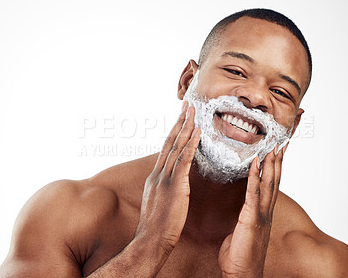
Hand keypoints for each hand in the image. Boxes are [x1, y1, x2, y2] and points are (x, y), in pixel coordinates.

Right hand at [135, 102, 200, 254]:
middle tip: (187, 105)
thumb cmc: (157, 225)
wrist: (150, 241)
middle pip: (170, 141)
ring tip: (193, 111)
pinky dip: (191, 144)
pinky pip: (184, 160)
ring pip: (176, 146)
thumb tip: (171, 181)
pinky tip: (197, 132)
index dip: (174, 132)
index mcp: (155, 177)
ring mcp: (165, 178)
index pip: (166, 149)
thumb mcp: (158, 202)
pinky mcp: (174, 186)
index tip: (181, 118)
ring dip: (185, 127)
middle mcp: (158, 173)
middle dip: (179, 122)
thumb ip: (164, 188)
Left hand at [218, 144, 286, 276]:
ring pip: (268, 184)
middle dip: (278, 160)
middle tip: (281, 142)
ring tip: (273, 146)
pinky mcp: (252, 218)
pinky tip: (256, 163)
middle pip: (274, 180)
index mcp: (262, 212)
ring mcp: (261, 214)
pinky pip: (253, 193)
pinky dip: (255, 177)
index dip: (275, 168)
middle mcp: (265, 211)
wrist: (243, 275)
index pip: (271, 185)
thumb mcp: (244, 230)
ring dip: (270, 164)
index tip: (277, 152)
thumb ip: (247, 216)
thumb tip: (245, 209)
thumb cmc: (241, 255)